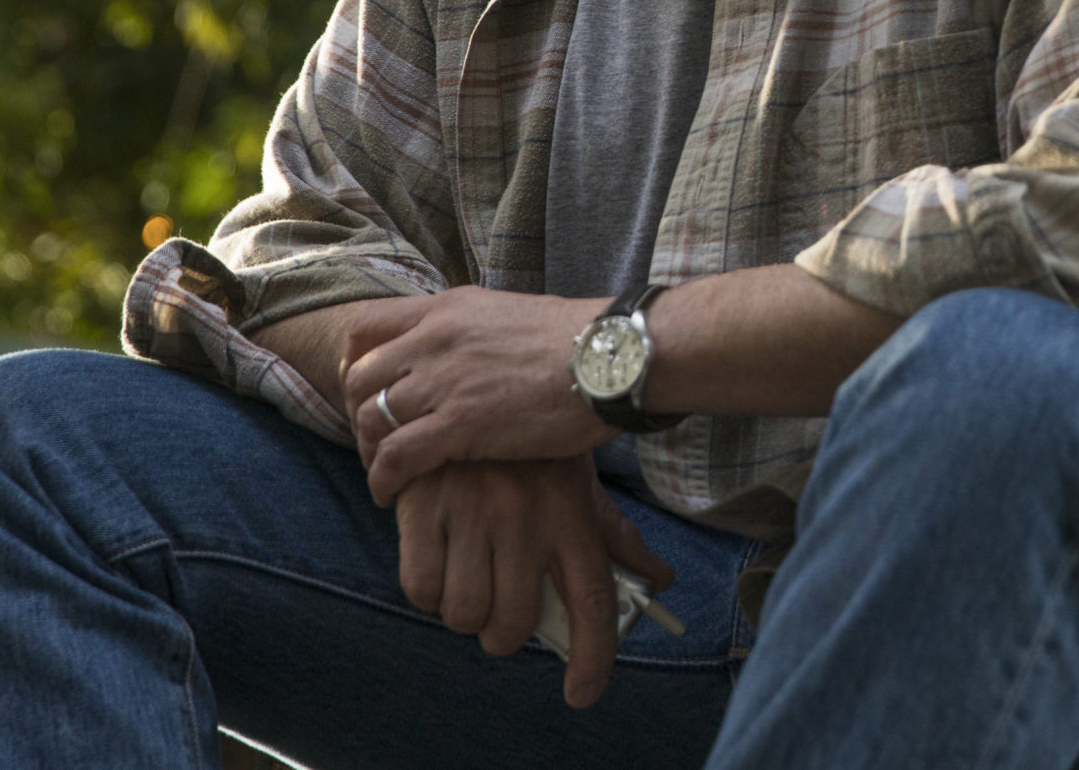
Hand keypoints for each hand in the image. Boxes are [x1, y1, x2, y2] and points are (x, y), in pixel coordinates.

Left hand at [340, 286, 614, 503]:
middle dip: (357, 414)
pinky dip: (383, 479)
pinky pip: (395, 456)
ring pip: (371, 419)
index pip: (367, 329)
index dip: (354, 364)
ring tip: (384, 472)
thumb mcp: (511, 315)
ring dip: (370, 452)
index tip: (366, 391)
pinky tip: (391, 494)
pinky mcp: (459, 423)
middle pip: (360, 377)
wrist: (611, 358)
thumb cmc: (579, 342)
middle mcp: (436, 339)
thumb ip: (476, 332)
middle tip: (374, 441)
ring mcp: (444, 380)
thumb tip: (469, 352)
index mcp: (448, 309)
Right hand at [396, 455, 672, 708]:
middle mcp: (525, 515)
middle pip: (515, 623)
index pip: (592, 598)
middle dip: (506, 635)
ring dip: (466, 614)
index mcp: (570, 512)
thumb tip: (658, 579)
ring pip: (465, 613)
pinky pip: (420, 587)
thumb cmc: (530, 451)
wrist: (466, 384)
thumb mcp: (578, 484)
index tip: (582, 693)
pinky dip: (428, 591)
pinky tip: (439, 563)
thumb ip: (614, 536)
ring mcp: (472, 512)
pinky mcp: (424, 507)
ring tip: (470, 581)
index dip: (592, 657)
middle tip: (504, 614)